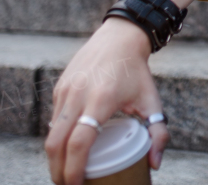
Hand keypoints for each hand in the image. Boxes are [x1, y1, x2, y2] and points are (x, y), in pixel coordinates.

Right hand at [44, 18, 167, 184]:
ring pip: (50, 133)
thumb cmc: (137, 72)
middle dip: (57, 171)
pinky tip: (65, 149)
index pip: (79, 143)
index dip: (74, 169)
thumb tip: (155, 164)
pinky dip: (56, 139)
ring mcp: (65, 91)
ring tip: (66, 171)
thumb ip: (157, 132)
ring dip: (54, 157)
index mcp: (101, 100)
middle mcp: (78, 95)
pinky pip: (52, 120)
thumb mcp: (151, 100)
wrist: (119, 37)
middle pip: (56, 144)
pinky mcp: (58, 88)